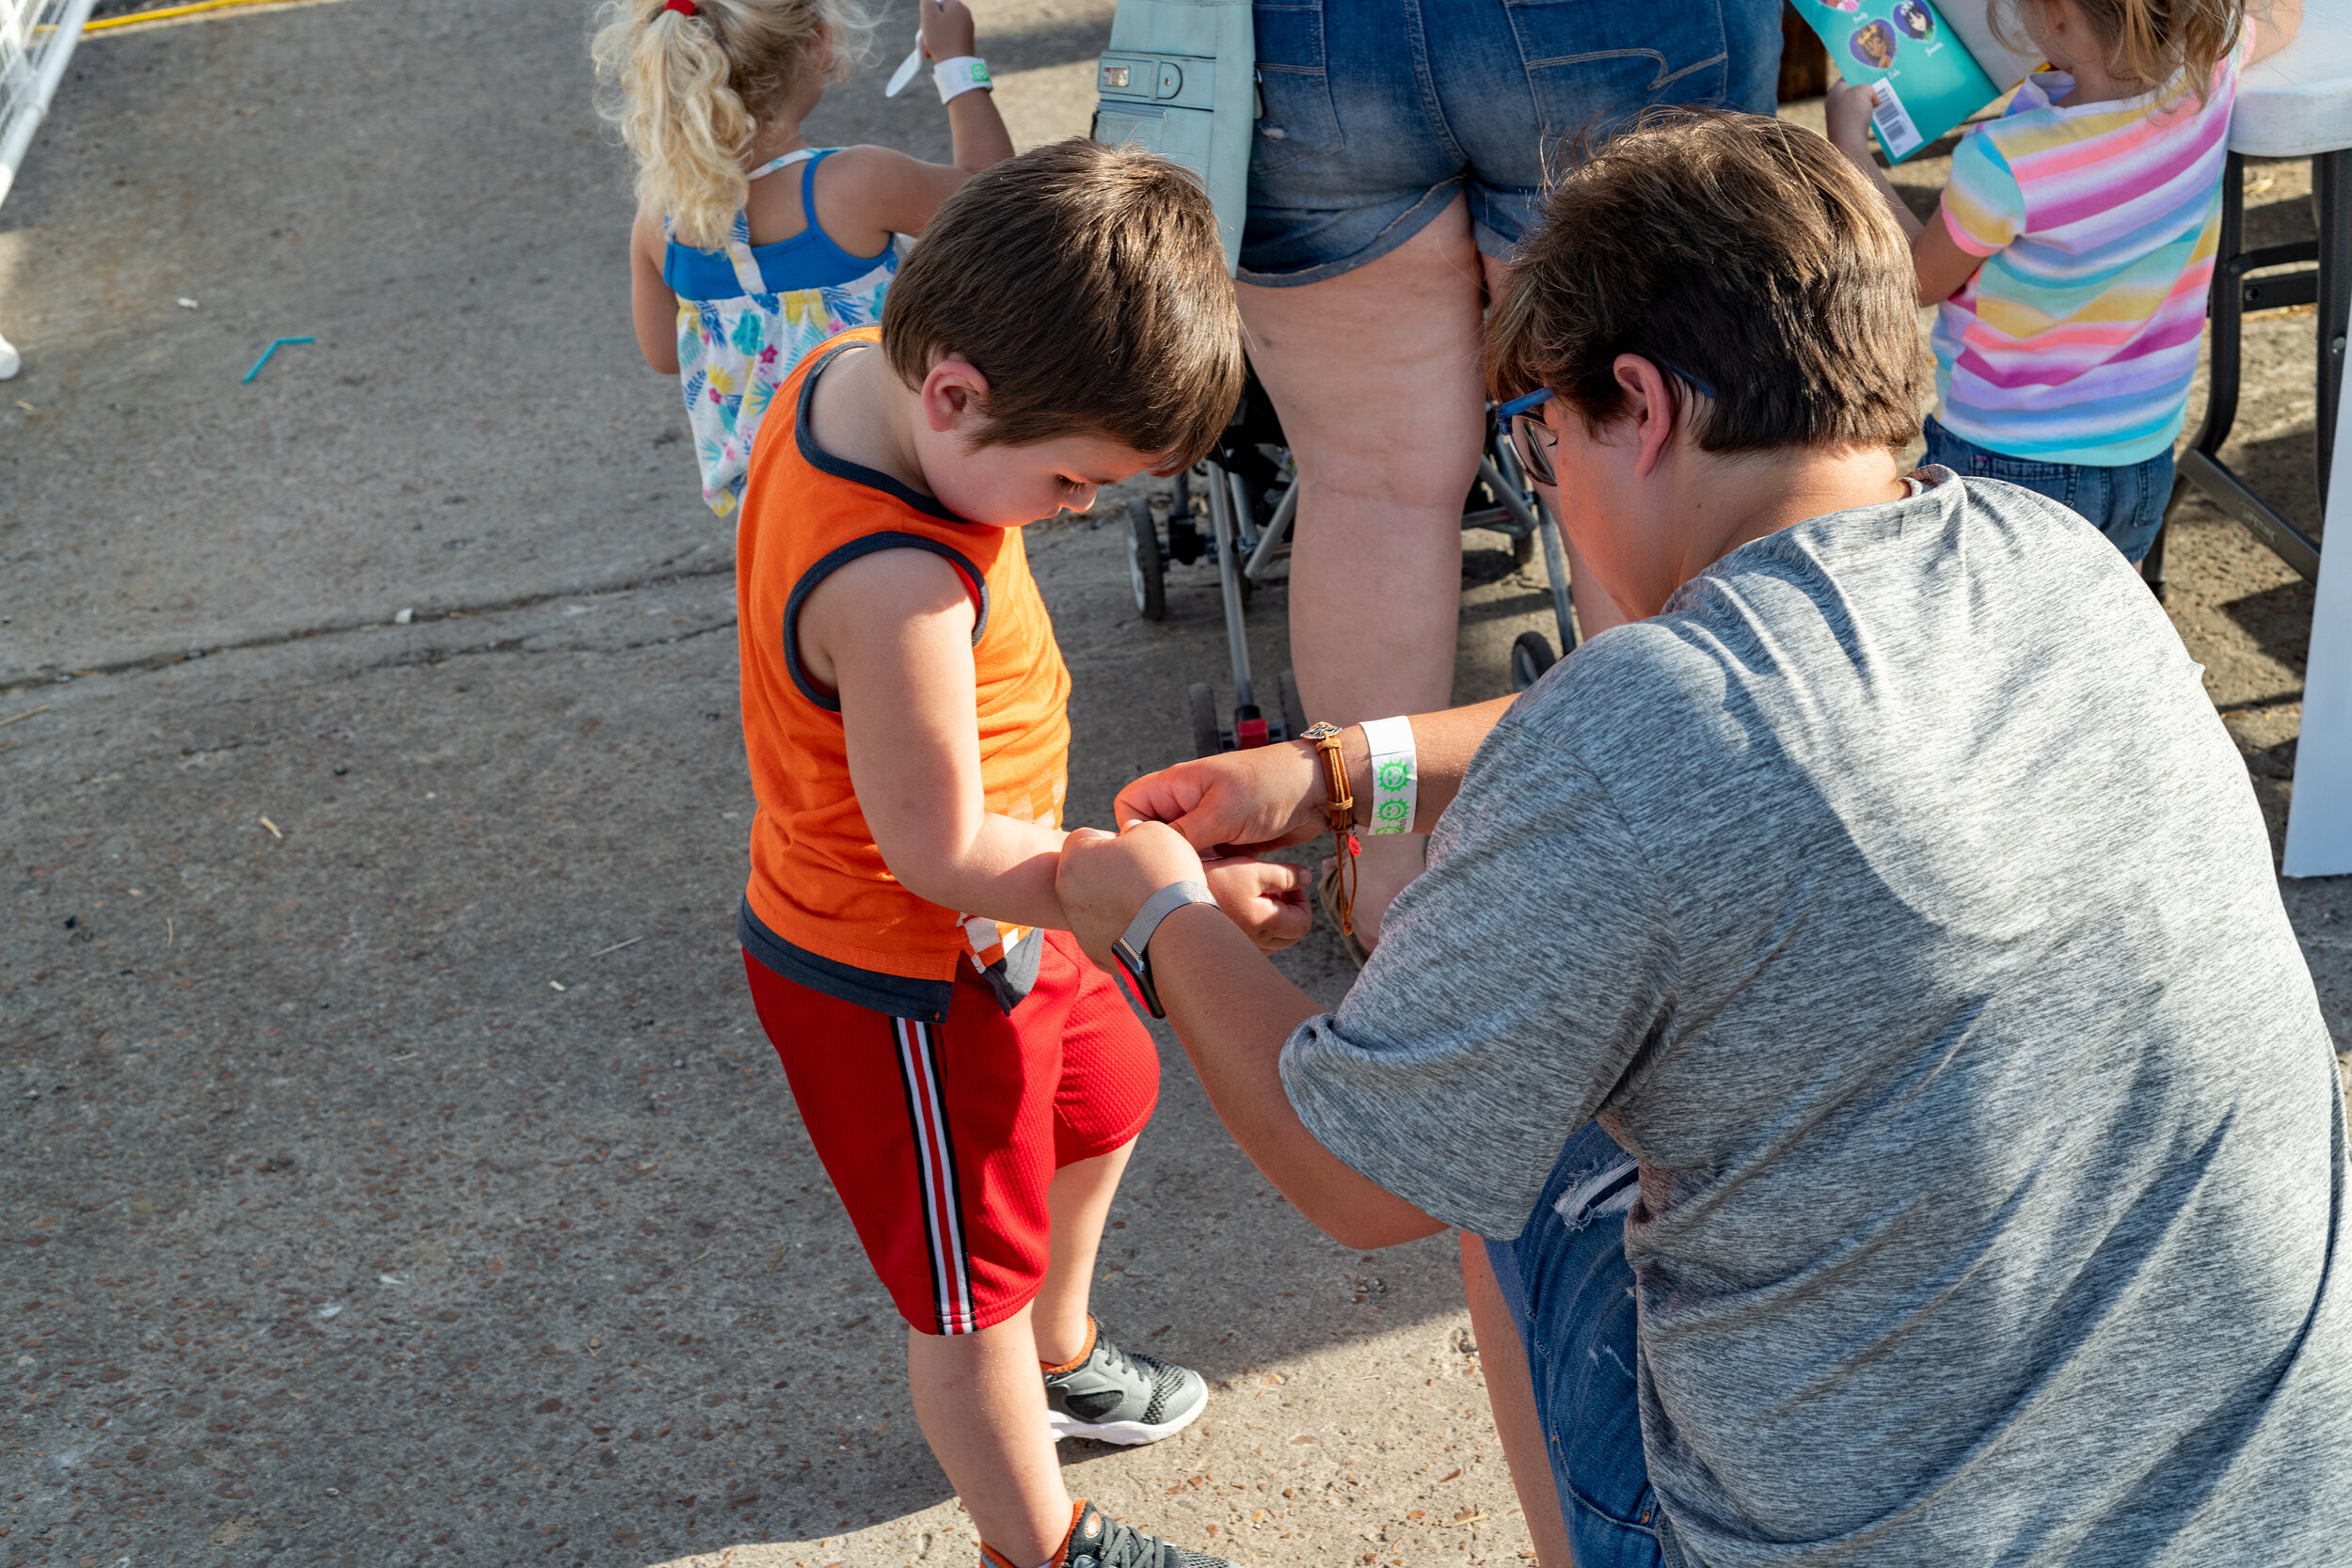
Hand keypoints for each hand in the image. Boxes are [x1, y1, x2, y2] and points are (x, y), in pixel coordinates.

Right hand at [918, 0, 975, 61]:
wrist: (955, 66)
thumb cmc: (941, 40)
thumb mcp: (929, 16)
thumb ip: (927, 2)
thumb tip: (929, 1)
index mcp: (958, 6)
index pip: (938, 2)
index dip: (928, 12)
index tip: (926, 22)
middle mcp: (965, 16)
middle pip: (940, 15)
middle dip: (929, 26)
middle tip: (925, 36)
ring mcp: (966, 29)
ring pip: (942, 28)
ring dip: (932, 37)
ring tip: (928, 47)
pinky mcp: (964, 42)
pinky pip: (948, 39)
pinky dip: (939, 44)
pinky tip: (933, 53)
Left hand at [1056, 822, 1207, 971]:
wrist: (1175, 929)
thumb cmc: (1164, 872)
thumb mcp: (1154, 831)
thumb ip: (1134, 829)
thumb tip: (1130, 834)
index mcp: (1075, 856)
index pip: (1084, 837)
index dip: (1109, 839)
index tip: (1132, 848)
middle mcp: (1065, 890)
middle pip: (1082, 872)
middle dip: (1104, 870)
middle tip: (1137, 875)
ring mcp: (1076, 924)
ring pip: (1090, 905)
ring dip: (1109, 900)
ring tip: (1143, 902)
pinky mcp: (1091, 950)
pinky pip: (1102, 932)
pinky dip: (1117, 927)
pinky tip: (1142, 926)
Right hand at [1113, 742, 1325, 856]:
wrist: (1319, 791)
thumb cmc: (1270, 787)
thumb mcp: (1222, 812)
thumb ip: (1183, 834)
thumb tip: (1152, 855)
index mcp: (1177, 785)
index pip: (1129, 806)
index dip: (1132, 831)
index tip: (1152, 853)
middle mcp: (1187, 803)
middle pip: (1155, 835)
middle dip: (1166, 857)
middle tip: (1184, 872)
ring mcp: (1208, 823)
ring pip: (1182, 853)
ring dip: (1194, 868)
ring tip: (1210, 877)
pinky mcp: (1228, 840)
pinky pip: (1209, 862)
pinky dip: (1215, 872)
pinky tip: (1228, 879)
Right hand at [1201, 855, 1312, 952]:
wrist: (1173, 896)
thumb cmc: (1214, 880)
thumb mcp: (1252, 870)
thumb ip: (1285, 875)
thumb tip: (1306, 878)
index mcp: (1267, 924)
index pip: (1303, 923)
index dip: (1302, 900)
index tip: (1287, 884)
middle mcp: (1256, 943)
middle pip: (1291, 936)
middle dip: (1290, 911)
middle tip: (1276, 890)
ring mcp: (1241, 947)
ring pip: (1273, 941)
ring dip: (1273, 919)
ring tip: (1257, 898)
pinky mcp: (1228, 946)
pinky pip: (1254, 943)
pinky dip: (1258, 928)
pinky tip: (1241, 908)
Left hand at [1825, 79, 1879, 160]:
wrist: (1849, 143)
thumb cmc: (1853, 114)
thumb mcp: (1863, 91)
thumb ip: (1868, 87)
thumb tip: (1873, 98)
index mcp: (1835, 90)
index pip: (1849, 76)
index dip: (1862, 73)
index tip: (1875, 73)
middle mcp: (1834, 102)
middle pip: (1854, 90)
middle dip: (1868, 89)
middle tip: (1882, 88)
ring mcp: (1838, 115)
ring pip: (1857, 104)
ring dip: (1869, 103)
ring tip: (1881, 101)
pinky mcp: (1845, 127)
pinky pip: (1858, 116)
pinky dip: (1867, 114)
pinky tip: (1876, 115)